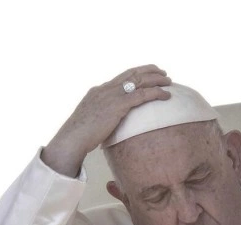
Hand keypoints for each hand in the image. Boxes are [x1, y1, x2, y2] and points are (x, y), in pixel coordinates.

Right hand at [42, 65, 171, 176]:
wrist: (72, 138)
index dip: (137, 72)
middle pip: (132, 73)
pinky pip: (141, 95)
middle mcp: (106, 89)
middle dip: (149, 71)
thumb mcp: (90, 119)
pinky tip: (165, 95)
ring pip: (139, 81)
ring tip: (168, 82)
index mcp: (98, 90)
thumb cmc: (79, 135)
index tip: (148, 73)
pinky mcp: (117, 106)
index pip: (121, 76)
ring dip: (156, 80)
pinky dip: (156, 93)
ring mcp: (111, 96)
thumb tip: (109, 122)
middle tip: (162, 72)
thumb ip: (101, 115)